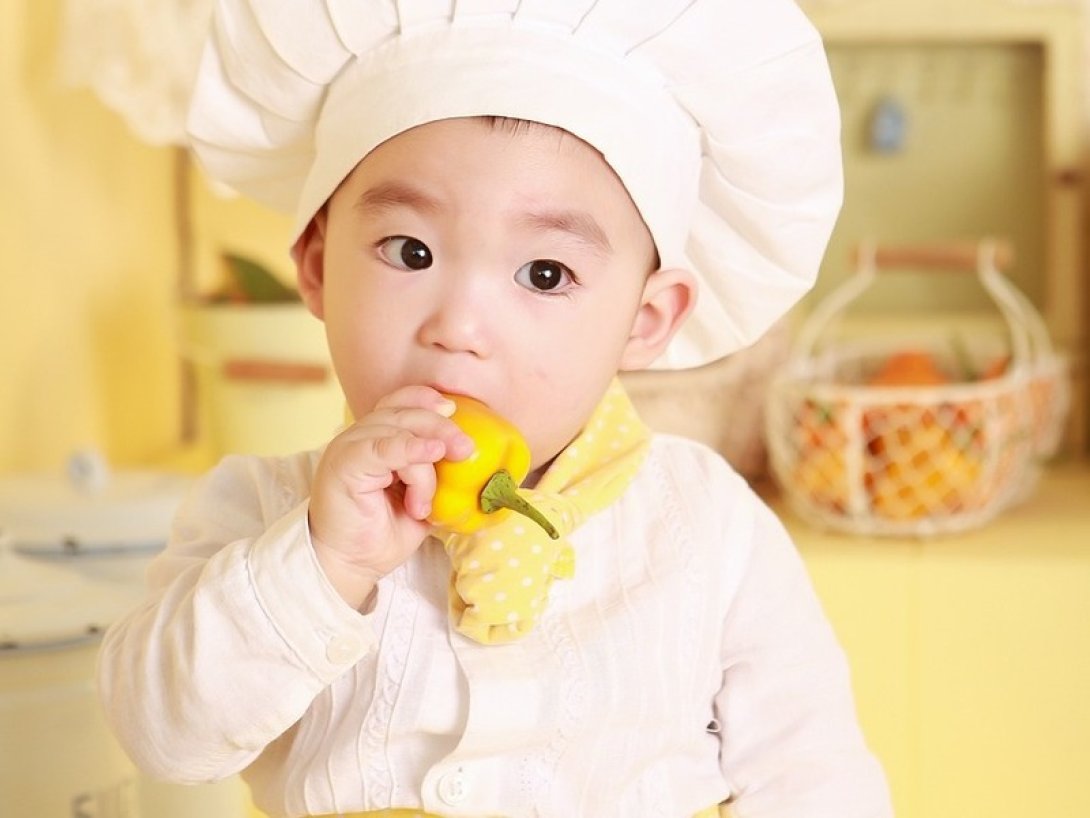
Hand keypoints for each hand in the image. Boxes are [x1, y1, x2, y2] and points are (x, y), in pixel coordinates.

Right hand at [308, 385, 473, 608]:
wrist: (349, 565)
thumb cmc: (381, 534)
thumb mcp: (420, 499)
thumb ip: (437, 476)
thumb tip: (473, 464)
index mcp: (376, 440)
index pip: (400, 403)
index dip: (426, 400)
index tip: (455, 409)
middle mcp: (360, 438)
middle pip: (404, 412)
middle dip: (440, 426)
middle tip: (465, 449)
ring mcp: (349, 448)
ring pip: (398, 431)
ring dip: (423, 462)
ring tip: (425, 502)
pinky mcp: (343, 465)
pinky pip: (381, 447)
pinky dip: (408, 449)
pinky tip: (429, 454)